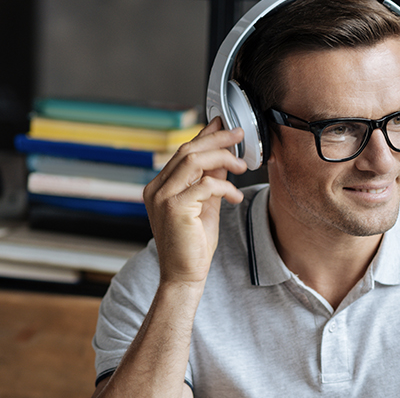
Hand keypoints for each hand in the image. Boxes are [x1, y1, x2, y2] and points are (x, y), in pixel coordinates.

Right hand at [143, 117, 247, 285]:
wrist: (183, 275)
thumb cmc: (193, 245)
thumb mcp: (206, 205)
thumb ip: (212, 180)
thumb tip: (225, 157)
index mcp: (160, 186)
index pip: (183, 151)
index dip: (205, 135)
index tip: (224, 124)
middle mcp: (156, 188)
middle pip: (188, 150)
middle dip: (217, 139)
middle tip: (239, 135)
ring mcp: (163, 197)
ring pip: (194, 161)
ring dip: (223, 157)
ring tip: (242, 165)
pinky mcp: (175, 208)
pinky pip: (205, 185)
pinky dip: (225, 187)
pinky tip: (235, 197)